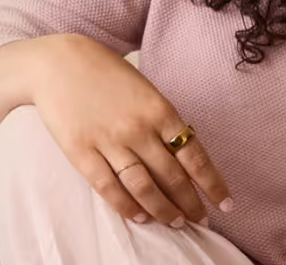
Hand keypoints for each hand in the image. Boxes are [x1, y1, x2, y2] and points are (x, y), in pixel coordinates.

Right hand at [31, 34, 230, 225]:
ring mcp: (110, 142)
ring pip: (144, 187)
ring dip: (163, 210)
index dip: (212, 183)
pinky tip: (141, 217)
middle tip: (201, 220)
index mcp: (160, 110)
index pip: (194, 155)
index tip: (225, 203)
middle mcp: (139, 129)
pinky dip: (127, 207)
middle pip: (172, 177)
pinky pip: (109, 188)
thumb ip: (161, 119)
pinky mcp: (82, 153)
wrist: (60, 62)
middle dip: (190, 203)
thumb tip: (180, 153)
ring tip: (176, 223)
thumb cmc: (107, 72)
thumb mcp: (145, 89)